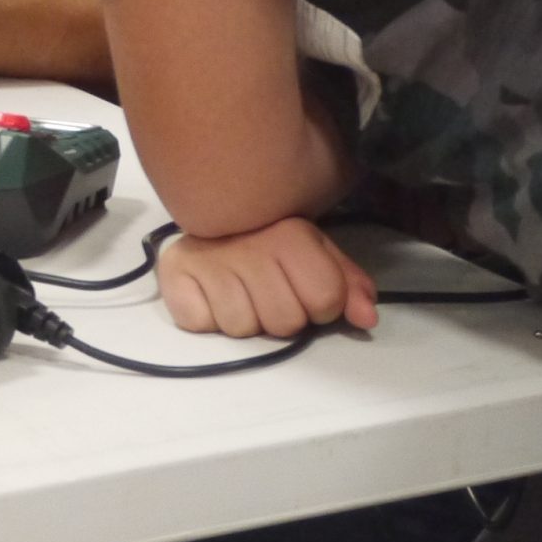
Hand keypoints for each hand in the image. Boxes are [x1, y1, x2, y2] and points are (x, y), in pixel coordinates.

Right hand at [155, 217, 377, 338]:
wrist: (208, 212)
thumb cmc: (267, 240)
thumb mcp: (315, 253)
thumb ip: (347, 284)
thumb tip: (367, 318)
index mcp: (290, 236)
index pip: (326, 299)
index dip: (322, 306)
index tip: (304, 290)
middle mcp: (249, 246)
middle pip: (285, 322)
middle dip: (282, 316)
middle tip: (267, 290)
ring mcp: (209, 260)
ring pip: (243, 329)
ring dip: (244, 318)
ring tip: (238, 290)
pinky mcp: (175, 276)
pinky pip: (201, 323)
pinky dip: (206, 317)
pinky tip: (210, 292)